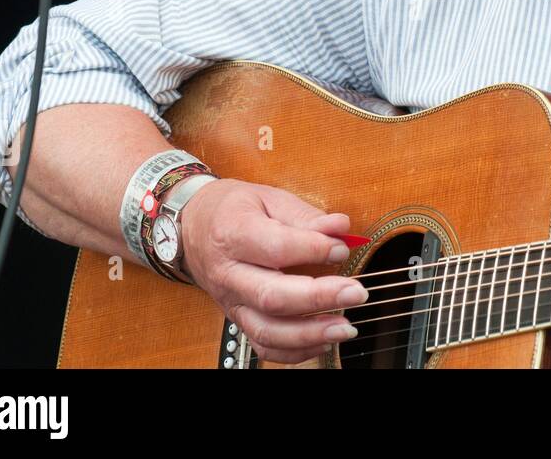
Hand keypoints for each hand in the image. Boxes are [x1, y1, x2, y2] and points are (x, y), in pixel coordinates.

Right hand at [178, 178, 368, 363]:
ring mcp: (231, 302)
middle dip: (319, 298)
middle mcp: (228, 274)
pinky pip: (263, 346)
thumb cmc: (235, 210)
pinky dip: (295, 351)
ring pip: (266, 330)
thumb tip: (341, 228)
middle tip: (356, 292)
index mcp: (233, 234)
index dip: (313, 250)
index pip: (275, 248)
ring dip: (310, 333)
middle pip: (272, 295)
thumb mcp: (268, 198)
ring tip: (345, 327)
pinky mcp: (237, 320)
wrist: (193, 228)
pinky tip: (324, 341)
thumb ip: (305, 216)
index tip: (342, 249)